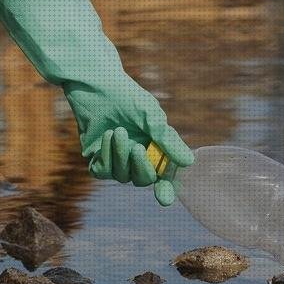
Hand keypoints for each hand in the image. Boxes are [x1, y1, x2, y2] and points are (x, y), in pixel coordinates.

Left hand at [66, 77, 194, 205]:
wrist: (96, 84)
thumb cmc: (127, 97)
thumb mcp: (151, 117)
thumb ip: (167, 140)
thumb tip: (188, 162)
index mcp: (155, 149)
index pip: (163, 177)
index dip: (166, 190)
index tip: (165, 200)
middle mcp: (136, 158)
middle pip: (143, 180)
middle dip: (141, 167)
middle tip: (137, 148)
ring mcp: (115, 160)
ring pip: (121, 176)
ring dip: (120, 156)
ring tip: (117, 131)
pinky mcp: (95, 158)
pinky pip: (102, 171)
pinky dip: (105, 155)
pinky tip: (106, 136)